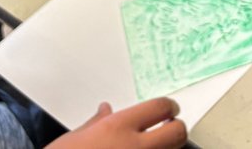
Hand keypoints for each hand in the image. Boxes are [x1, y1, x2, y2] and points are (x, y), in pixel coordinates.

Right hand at [49, 99, 186, 147]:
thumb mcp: (74, 138)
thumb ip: (95, 123)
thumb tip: (106, 110)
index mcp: (117, 127)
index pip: (160, 107)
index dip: (170, 106)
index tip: (170, 109)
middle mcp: (134, 147)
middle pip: (177, 132)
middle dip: (177, 128)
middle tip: (171, 128)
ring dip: (168, 148)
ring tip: (158, 145)